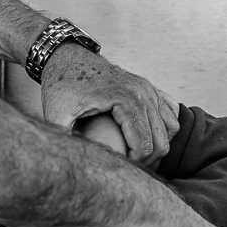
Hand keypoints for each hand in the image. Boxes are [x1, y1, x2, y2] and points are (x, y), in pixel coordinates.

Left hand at [40, 44, 178, 166]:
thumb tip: (68, 164)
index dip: (135, 166)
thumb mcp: (55, 113)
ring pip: (171, 128)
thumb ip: (61, 138)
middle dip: (148, 161)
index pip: (144, 145)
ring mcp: (149, 88)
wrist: (68, 56)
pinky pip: (170, 113)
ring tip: (138, 158)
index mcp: (126, 100)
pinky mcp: (149, 86)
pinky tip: (147, 138)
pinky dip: (164, 129)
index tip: (119, 170)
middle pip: (161, 141)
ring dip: (158, 147)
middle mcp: (143, 92)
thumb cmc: (61, 86)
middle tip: (129, 169)